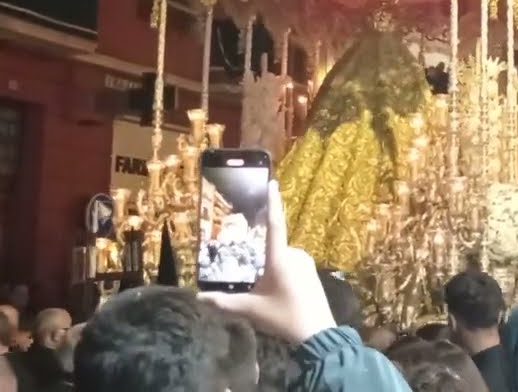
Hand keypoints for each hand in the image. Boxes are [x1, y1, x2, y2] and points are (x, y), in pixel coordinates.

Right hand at [200, 181, 336, 344]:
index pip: (274, 224)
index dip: (272, 202)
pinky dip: (282, 274)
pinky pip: (291, 265)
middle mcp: (294, 254)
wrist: (317, 334)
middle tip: (256, 284)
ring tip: (268, 295)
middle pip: (271, 249)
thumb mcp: (251, 310)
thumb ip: (225, 302)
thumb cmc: (283, 317)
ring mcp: (306, 262)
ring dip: (272, 271)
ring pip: (281, 259)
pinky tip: (280, 294)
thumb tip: (199, 297)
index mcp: (280, 258)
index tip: (272, 182)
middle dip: (261, 263)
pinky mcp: (312, 271)